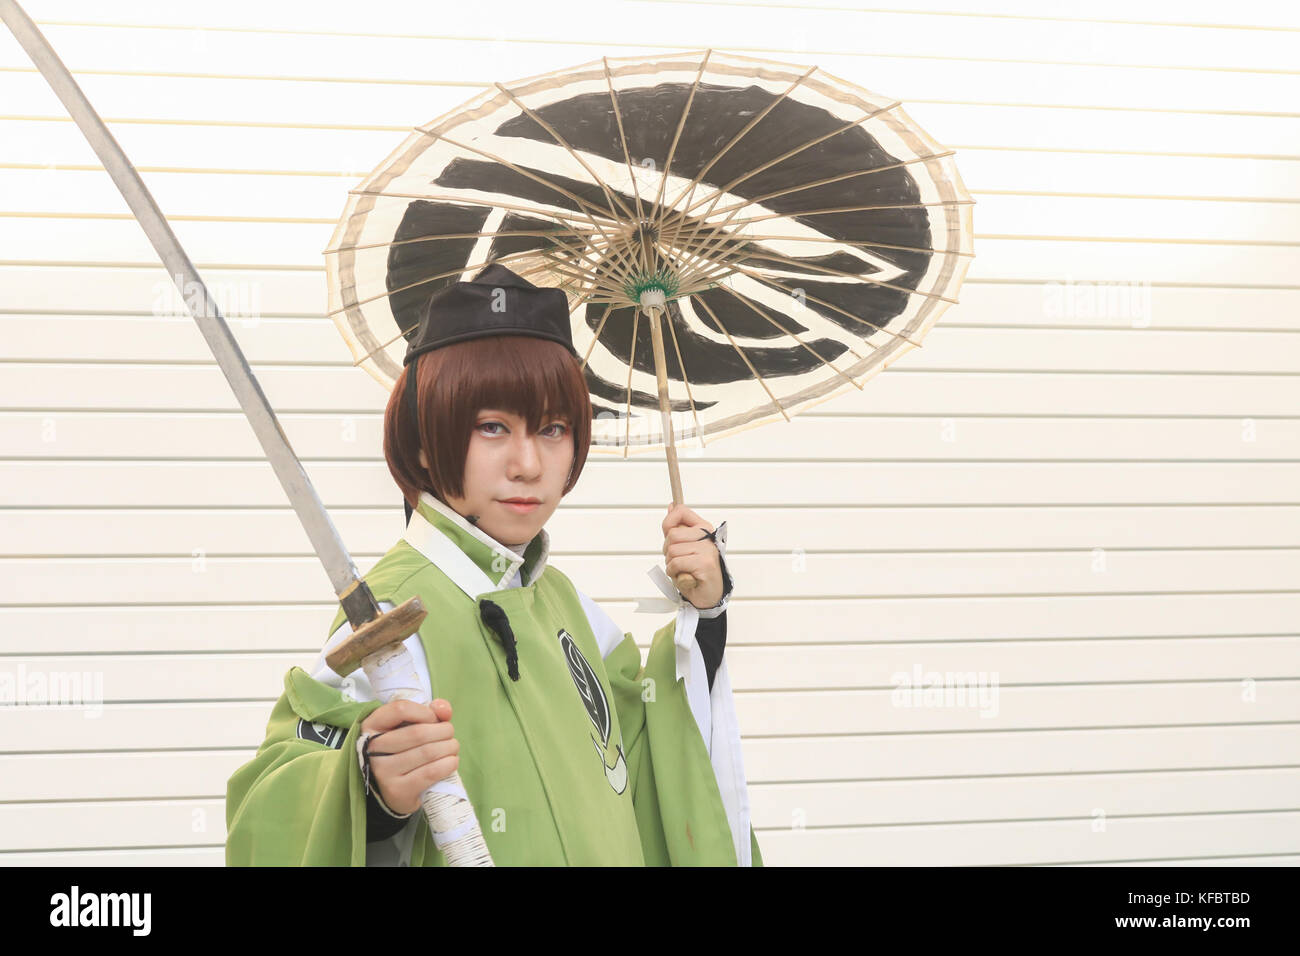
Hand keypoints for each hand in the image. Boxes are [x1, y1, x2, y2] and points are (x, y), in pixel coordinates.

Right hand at [359, 698, 458, 815]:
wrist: (396, 789)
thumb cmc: (405, 750)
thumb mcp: (411, 726)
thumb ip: (431, 712)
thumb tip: (444, 709)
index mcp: (372, 726)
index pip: (401, 709)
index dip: (425, 712)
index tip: (434, 719)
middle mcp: (372, 749)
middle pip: (418, 732)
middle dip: (444, 731)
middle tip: (450, 735)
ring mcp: (382, 771)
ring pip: (427, 752)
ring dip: (449, 748)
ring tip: (452, 748)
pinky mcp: (396, 790)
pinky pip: (430, 773)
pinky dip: (448, 765)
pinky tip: (451, 762)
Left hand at [662, 503, 723, 610]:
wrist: (709, 596)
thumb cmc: (695, 572)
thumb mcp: (684, 547)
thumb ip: (678, 528)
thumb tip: (672, 506)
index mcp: (704, 528)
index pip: (681, 511)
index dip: (668, 522)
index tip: (668, 533)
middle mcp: (708, 536)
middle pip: (672, 534)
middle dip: (668, 551)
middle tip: (678, 561)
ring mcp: (707, 550)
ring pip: (672, 550)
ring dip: (671, 565)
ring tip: (683, 570)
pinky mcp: (705, 564)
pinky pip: (676, 563)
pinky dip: (674, 573)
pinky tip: (684, 577)